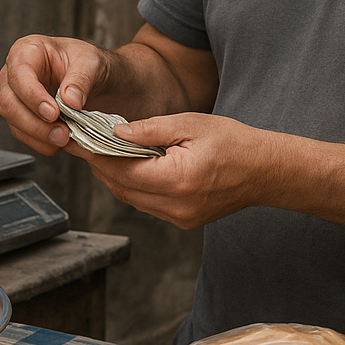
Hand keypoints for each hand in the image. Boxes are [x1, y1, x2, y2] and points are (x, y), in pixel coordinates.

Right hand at [0, 34, 110, 155]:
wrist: (94, 77)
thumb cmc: (86, 62)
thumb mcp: (91, 62)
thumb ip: (81, 79)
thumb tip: (70, 101)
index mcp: (26, 51)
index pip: (19, 75)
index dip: (33, 96)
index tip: (53, 112)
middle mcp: (14, 73)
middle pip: (10, 102)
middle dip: (35, 122)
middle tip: (62, 133)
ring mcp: (15, 96)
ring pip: (14, 121)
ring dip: (38, 135)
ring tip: (64, 139)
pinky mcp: (21, 116)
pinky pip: (23, 133)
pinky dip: (40, 142)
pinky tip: (59, 143)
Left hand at [84, 113, 269, 229]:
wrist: (265, 171)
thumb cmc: (234, 142)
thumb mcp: (192, 124)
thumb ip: (151, 128)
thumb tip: (116, 132)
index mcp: (178, 179)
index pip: (123, 169)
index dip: (97, 153)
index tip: (78, 138)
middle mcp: (176, 205)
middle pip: (122, 187)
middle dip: (100, 164)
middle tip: (83, 142)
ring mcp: (179, 218)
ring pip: (131, 198)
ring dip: (114, 176)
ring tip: (101, 151)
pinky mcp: (183, 221)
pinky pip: (146, 204)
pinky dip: (133, 185)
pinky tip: (129, 166)